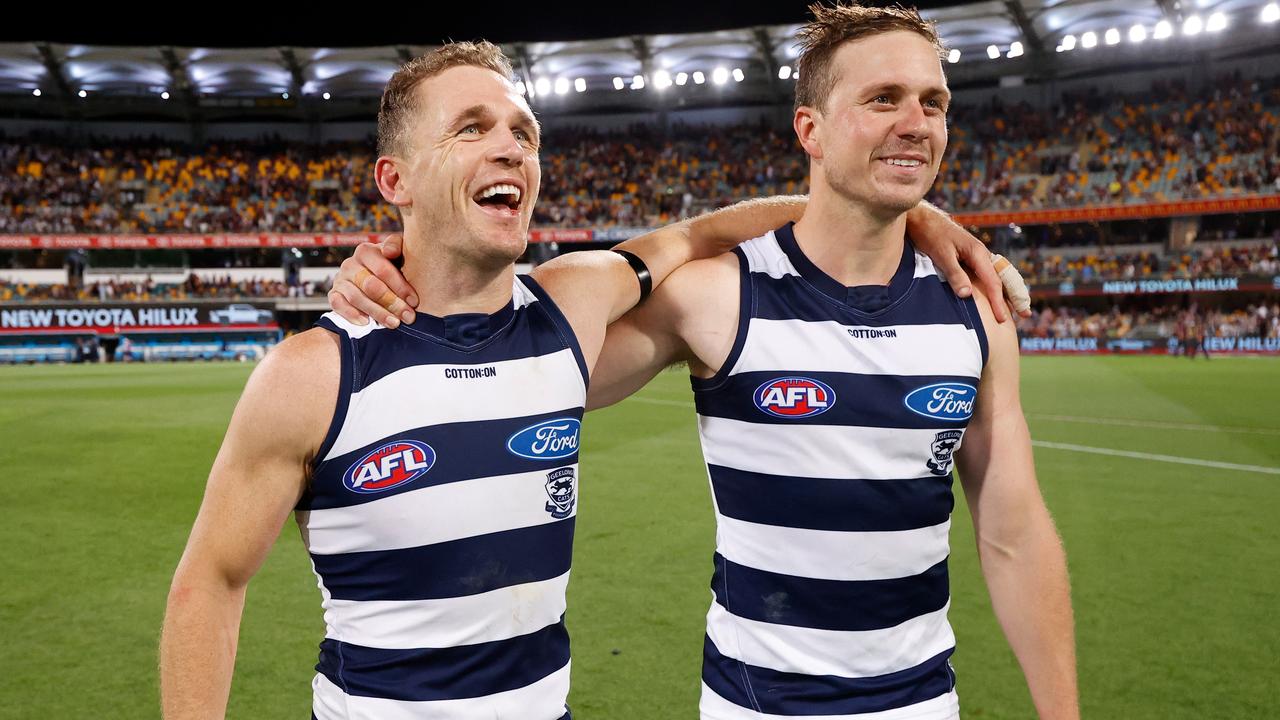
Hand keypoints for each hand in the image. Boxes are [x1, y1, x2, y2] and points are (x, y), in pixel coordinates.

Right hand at [328, 234, 417, 326]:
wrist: (371, 275)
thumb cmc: (391, 264)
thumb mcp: (398, 252)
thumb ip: (397, 246)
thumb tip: (390, 252)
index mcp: (366, 251)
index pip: (383, 269)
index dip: (400, 286)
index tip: (414, 301)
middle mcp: (350, 264)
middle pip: (371, 286)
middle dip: (392, 303)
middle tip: (408, 317)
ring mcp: (340, 279)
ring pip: (356, 298)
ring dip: (377, 312)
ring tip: (394, 323)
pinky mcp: (333, 294)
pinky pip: (337, 304)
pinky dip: (351, 314)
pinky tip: (366, 322)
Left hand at [906, 203, 1031, 322]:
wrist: (924, 218)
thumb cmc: (931, 235)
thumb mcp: (941, 255)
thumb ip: (954, 274)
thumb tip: (967, 295)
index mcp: (978, 253)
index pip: (992, 282)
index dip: (997, 302)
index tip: (1002, 318)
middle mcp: (982, 254)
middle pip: (1003, 278)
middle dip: (1015, 297)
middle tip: (1026, 314)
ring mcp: (977, 255)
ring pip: (998, 275)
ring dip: (1009, 291)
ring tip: (1018, 306)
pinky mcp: (970, 257)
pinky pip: (989, 273)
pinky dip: (997, 285)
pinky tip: (998, 293)